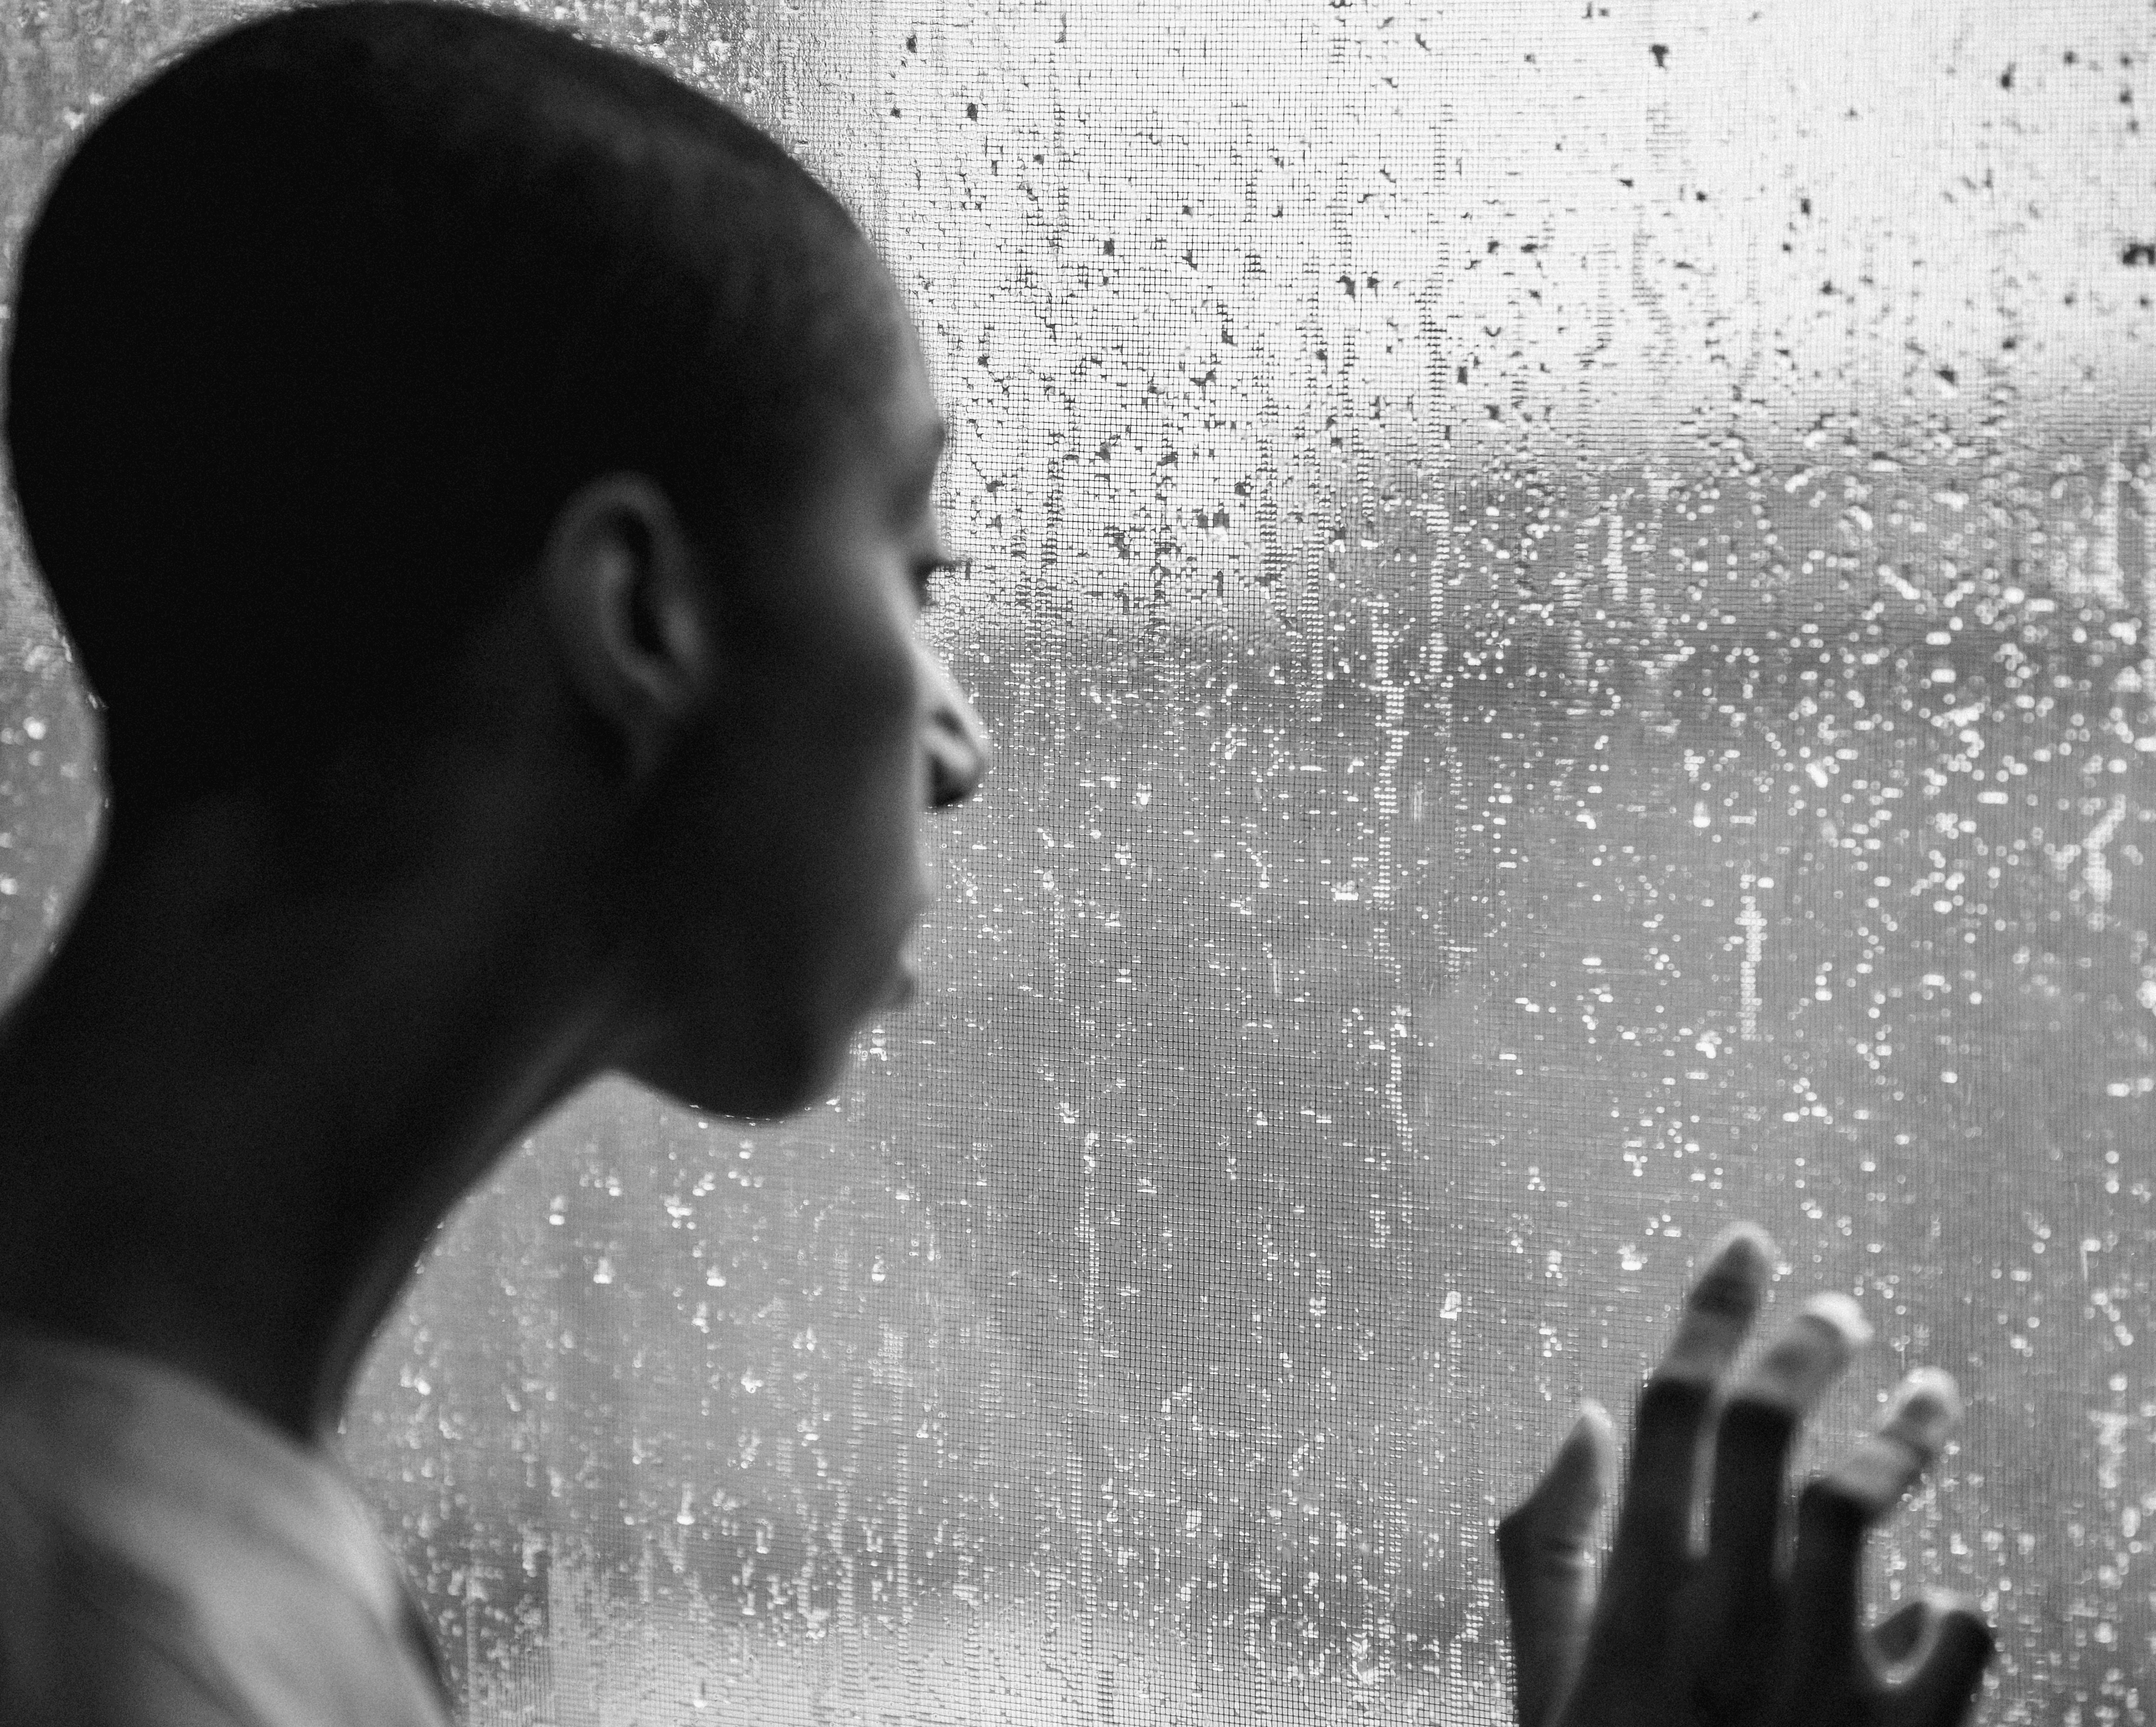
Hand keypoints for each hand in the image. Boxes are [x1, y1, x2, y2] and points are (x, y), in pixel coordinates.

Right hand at [1495, 1224, 1992, 1726]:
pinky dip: (1954, 1612)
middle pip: (1766, 1434)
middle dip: (1804, 1348)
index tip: (1745, 1246)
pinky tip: (1946, 1606)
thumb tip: (1584, 1419)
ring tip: (1932, 1396)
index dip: (1710, 1315)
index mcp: (1639, 1594)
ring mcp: (1819, 1676)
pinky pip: (1958, 1638)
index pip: (1671, 1412)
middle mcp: (1728, 1617)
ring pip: (1867, 1507)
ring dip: (1904, 1437)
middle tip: (1836, 1309)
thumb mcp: (1546, 1680)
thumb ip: (1548, 1547)